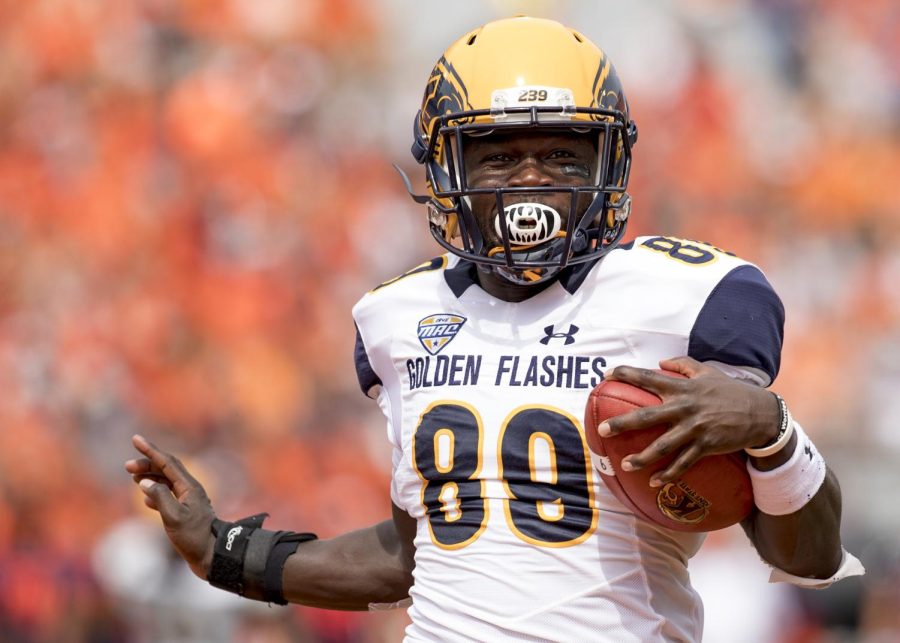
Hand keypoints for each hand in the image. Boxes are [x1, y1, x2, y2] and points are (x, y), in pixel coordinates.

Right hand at [124, 434, 215, 578]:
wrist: (211, 556)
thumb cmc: (194, 538)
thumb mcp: (174, 518)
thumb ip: (159, 498)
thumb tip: (145, 483)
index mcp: (189, 487)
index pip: (167, 463)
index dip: (151, 450)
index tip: (136, 439)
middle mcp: (190, 490)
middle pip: (167, 470)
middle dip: (147, 464)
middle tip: (127, 466)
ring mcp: (188, 501)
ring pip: (167, 483)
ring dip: (150, 478)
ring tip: (133, 476)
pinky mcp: (185, 513)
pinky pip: (169, 496)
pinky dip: (155, 494)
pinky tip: (146, 499)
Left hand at [598, 357, 779, 486]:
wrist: (761, 413)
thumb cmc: (730, 391)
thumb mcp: (707, 372)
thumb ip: (682, 364)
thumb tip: (660, 362)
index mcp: (683, 387)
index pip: (649, 377)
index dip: (627, 374)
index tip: (607, 374)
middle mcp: (685, 408)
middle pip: (647, 416)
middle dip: (623, 423)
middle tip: (602, 429)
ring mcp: (695, 429)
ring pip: (663, 446)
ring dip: (642, 457)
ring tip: (624, 464)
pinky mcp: (706, 446)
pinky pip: (683, 463)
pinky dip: (669, 474)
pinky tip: (654, 481)